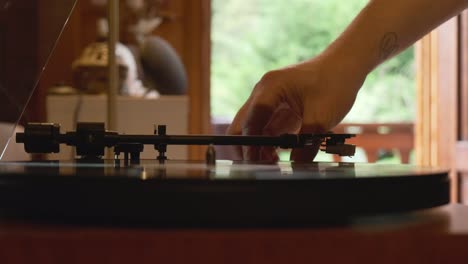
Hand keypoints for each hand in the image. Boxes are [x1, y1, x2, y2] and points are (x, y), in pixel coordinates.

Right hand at [226, 51, 366, 161]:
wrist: (345, 65)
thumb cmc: (335, 83)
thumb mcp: (322, 118)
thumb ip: (306, 144)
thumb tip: (296, 166)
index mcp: (270, 88)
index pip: (251, 119)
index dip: (250, 143)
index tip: (255, 161)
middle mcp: (263, 91)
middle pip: (242, 123)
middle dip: (246, 146)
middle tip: (259, 166)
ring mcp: (268, 98)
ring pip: (252, 127)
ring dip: (257, 145)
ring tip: (272, 162)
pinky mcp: (277, 106)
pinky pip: (265, 126)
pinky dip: (267, 141)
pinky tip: (278, 154)